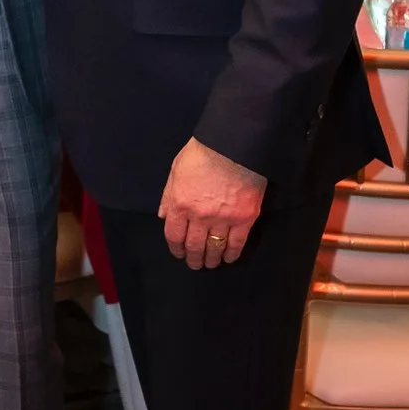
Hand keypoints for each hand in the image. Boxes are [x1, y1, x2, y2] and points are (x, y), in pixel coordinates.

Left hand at [159, 137, 266, 268]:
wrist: (233, 145)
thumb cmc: (202, 153)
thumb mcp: (176, 170)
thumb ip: (168, 195)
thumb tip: (164, 216)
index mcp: (179, 204)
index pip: (174, 236)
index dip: (176, 248)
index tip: (179, 254)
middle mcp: (199, 216)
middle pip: (194, 246)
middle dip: (194, 259)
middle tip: (196, 264)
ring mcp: (223, 219)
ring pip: (215, 248)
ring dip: (212, 259)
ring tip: (211, 263)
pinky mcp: (245, 219)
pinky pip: (237, 243)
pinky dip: (232, 254)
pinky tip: (229, 258)